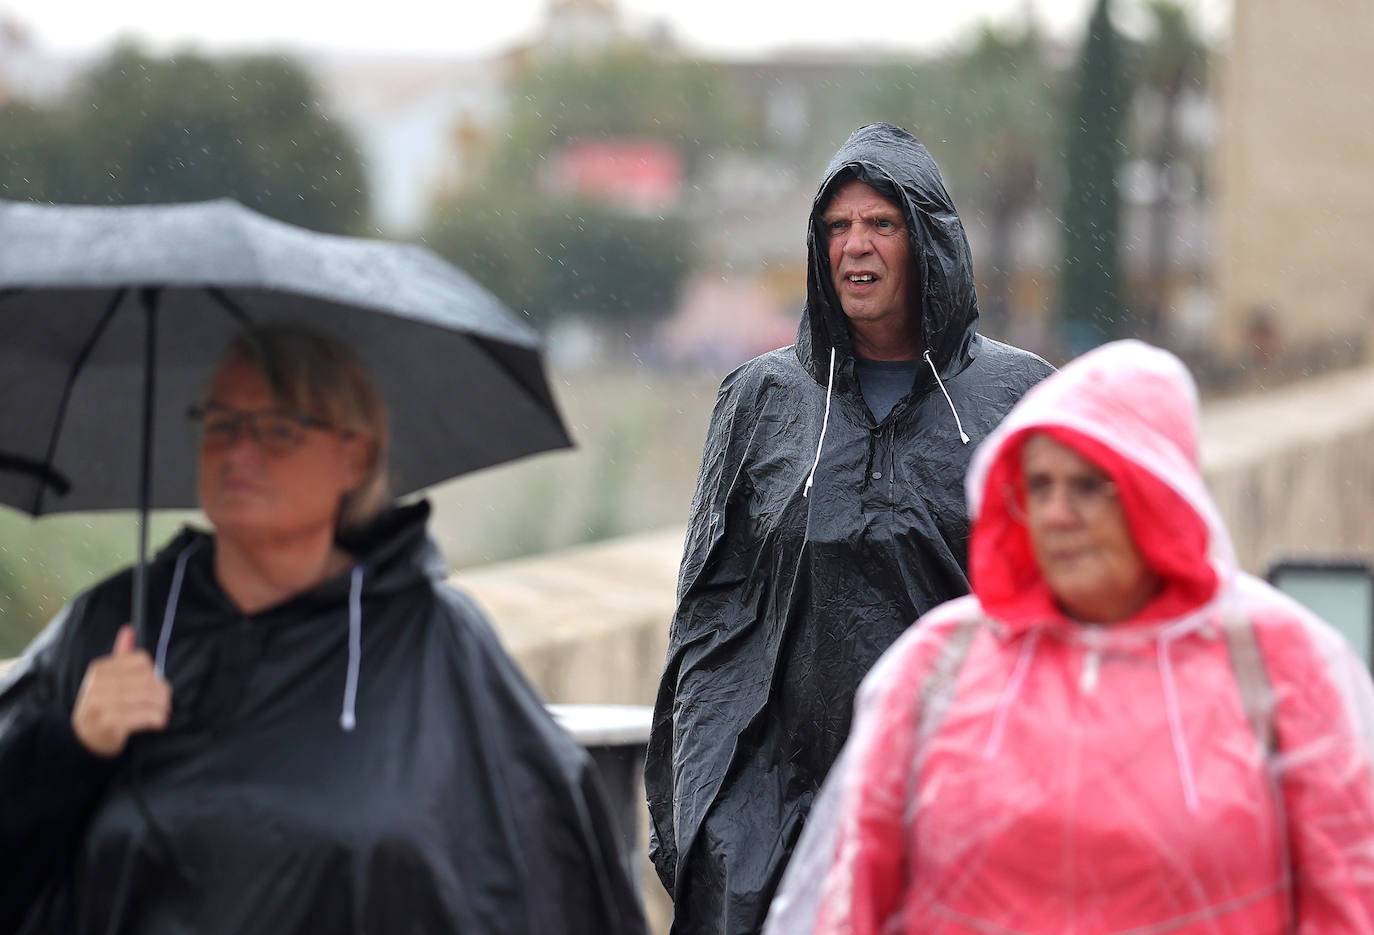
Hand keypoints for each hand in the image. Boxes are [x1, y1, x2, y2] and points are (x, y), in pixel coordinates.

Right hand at [71, 625, 171, 757]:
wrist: (82, 739)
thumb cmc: (101, 705)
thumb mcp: (106, 679)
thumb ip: (121, 655)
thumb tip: (129, 629)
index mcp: (100, 669)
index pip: (142, 661)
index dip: (153, 673)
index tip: (152, 685)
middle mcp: (98, 684)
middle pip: (148, 680)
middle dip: (162, 692)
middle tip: (164, 702)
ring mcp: (102, 703)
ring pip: (149, 698)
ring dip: (162, 707)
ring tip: (162, 712)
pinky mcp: (109, 722)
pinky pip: (144, 716)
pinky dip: (156, 719)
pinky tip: (158, 722)